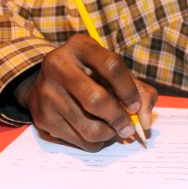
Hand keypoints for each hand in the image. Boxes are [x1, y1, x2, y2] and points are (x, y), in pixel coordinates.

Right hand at [15, 34, 156, 150]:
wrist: (46, 82)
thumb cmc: (89, 75)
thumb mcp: (112, 72)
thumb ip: (139, 90)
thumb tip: (145, 120)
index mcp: (80, 46)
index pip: (111, 66)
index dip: (128, 89)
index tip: (135, 106)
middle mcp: (58, 65)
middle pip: (96, 99)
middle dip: (118, 118)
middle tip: (128, 128)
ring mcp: (47, 92)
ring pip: (88, 127)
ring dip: (108, 133)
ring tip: (112, 129)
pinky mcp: (42, 117)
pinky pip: (78, 140)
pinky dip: (94, 142)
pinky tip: (95, 131)